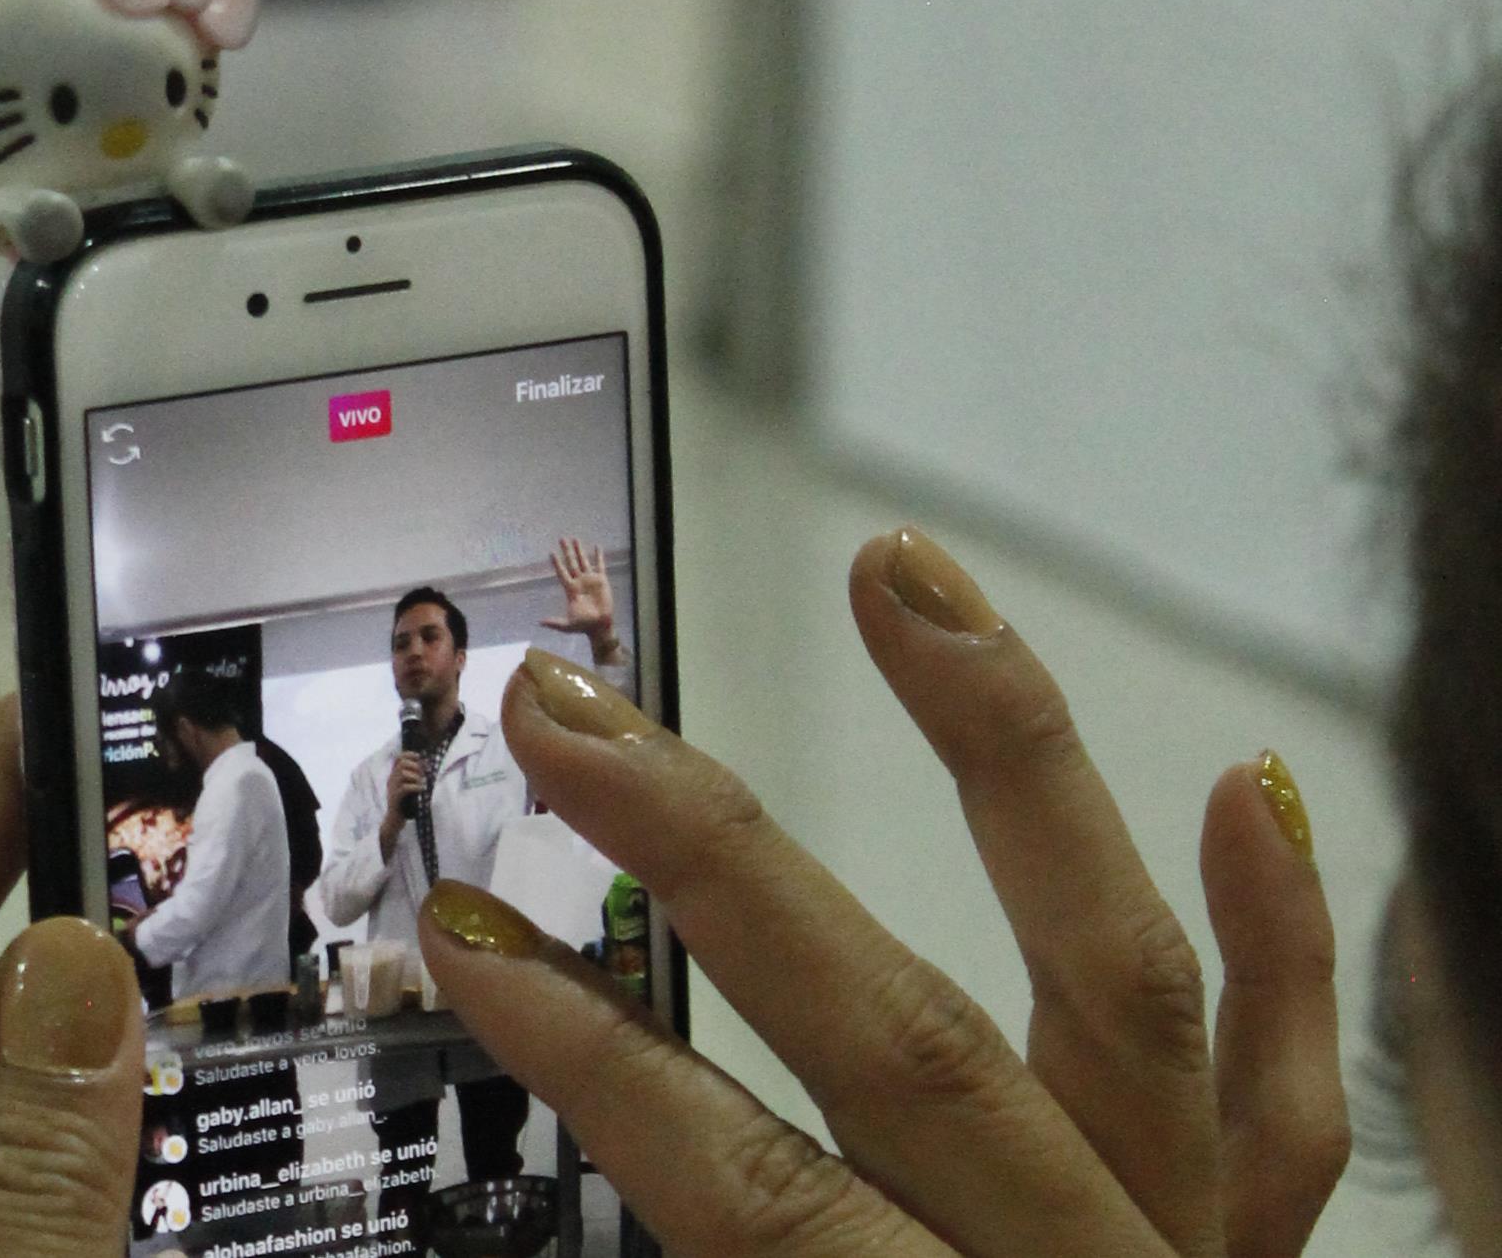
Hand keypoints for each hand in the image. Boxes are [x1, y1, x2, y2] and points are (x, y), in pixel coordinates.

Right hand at [379, 752, 426, 858]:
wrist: (394, 822)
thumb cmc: (404, 805)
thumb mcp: (409, 789)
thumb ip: (414, 778)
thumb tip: (427, 768)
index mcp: (394, 776)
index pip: (398, 758)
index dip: (409, 754)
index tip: (419, 757)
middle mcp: (391, 780)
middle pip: (402, 764)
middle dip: (415, 766)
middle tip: (424, 774)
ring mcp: (392, 789)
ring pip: (403, 774)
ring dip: (416, 776)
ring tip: (423, 783)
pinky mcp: (395, 799)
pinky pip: (404, 788)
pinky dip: (415, 786)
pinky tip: (422, 789)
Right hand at [421, 529, 1347, 1256]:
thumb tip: (595, 1234)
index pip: (754, 1199)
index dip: (599, 1060)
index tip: (475, 939)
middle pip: (906, 1040)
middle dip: (720, 862)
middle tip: (580, 714)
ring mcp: (1199, 1256)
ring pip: (1117, 980)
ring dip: (1007, 763)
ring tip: (909, 587)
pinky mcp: (1271, 1251)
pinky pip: (1302, 1085)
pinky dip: (1280, 932)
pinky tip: (1241, 777)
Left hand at [539, 537, 616, 651]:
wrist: (600, 625)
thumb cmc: (583, 625)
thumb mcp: (567, 625)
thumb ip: (555, 623)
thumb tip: (540, 622)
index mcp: (571, 589)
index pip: (562, 572)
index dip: (557, 563)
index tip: (552, 552)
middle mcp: (579, 582)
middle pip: (571, 562)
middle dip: (567, 551)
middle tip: (562, 539)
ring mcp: (590, 580)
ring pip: (584, 561)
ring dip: (580, 550)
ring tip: (575, 539)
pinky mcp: (601, 580)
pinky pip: (600, 565)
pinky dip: (599, 556)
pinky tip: (597, 547)